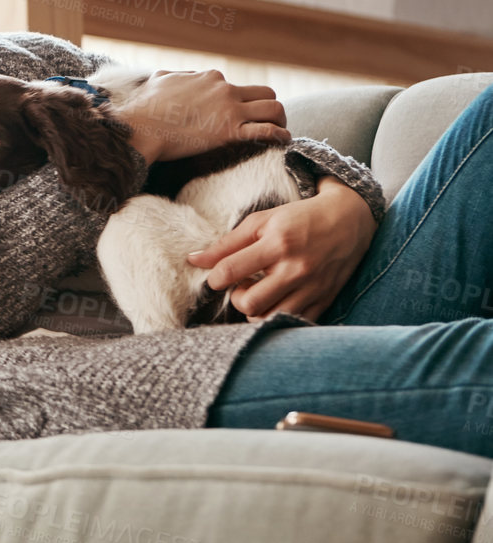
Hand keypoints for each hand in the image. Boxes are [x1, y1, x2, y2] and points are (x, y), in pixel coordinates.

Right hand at [117, 69, 288, 163]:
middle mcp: (225, 90)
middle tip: (265, 122)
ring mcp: (230, 111)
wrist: (141, 128)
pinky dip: (281, 136)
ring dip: (281, 120)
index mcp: (210, 78)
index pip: (235, 86)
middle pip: (265, 93)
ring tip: (279, 131)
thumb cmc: (145, 107)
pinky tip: (283, 142)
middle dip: (268, 107)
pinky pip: (269, 131)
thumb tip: (178, 76)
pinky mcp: (230, 132)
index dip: (238, 101)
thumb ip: (176, 76)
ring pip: (275, 108)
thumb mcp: (160, 80)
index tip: (234, 116)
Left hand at [185, 177, 376, 322]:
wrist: (350, 221)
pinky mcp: (324, 301)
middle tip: (242, 285)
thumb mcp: (261, 221)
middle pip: (249, 303)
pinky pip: (293, 323)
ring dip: (256, 310)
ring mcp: (312, 288)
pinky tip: (277, 300)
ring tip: (260, 293)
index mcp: (278, 244)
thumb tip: (193, 259)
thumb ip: (226, 243)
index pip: (230, 270)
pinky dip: (278, 316)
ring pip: (269, 318)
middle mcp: (296, 269)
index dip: (215, 278)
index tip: (218, 276)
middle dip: (237, 298)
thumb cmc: (298, 219)